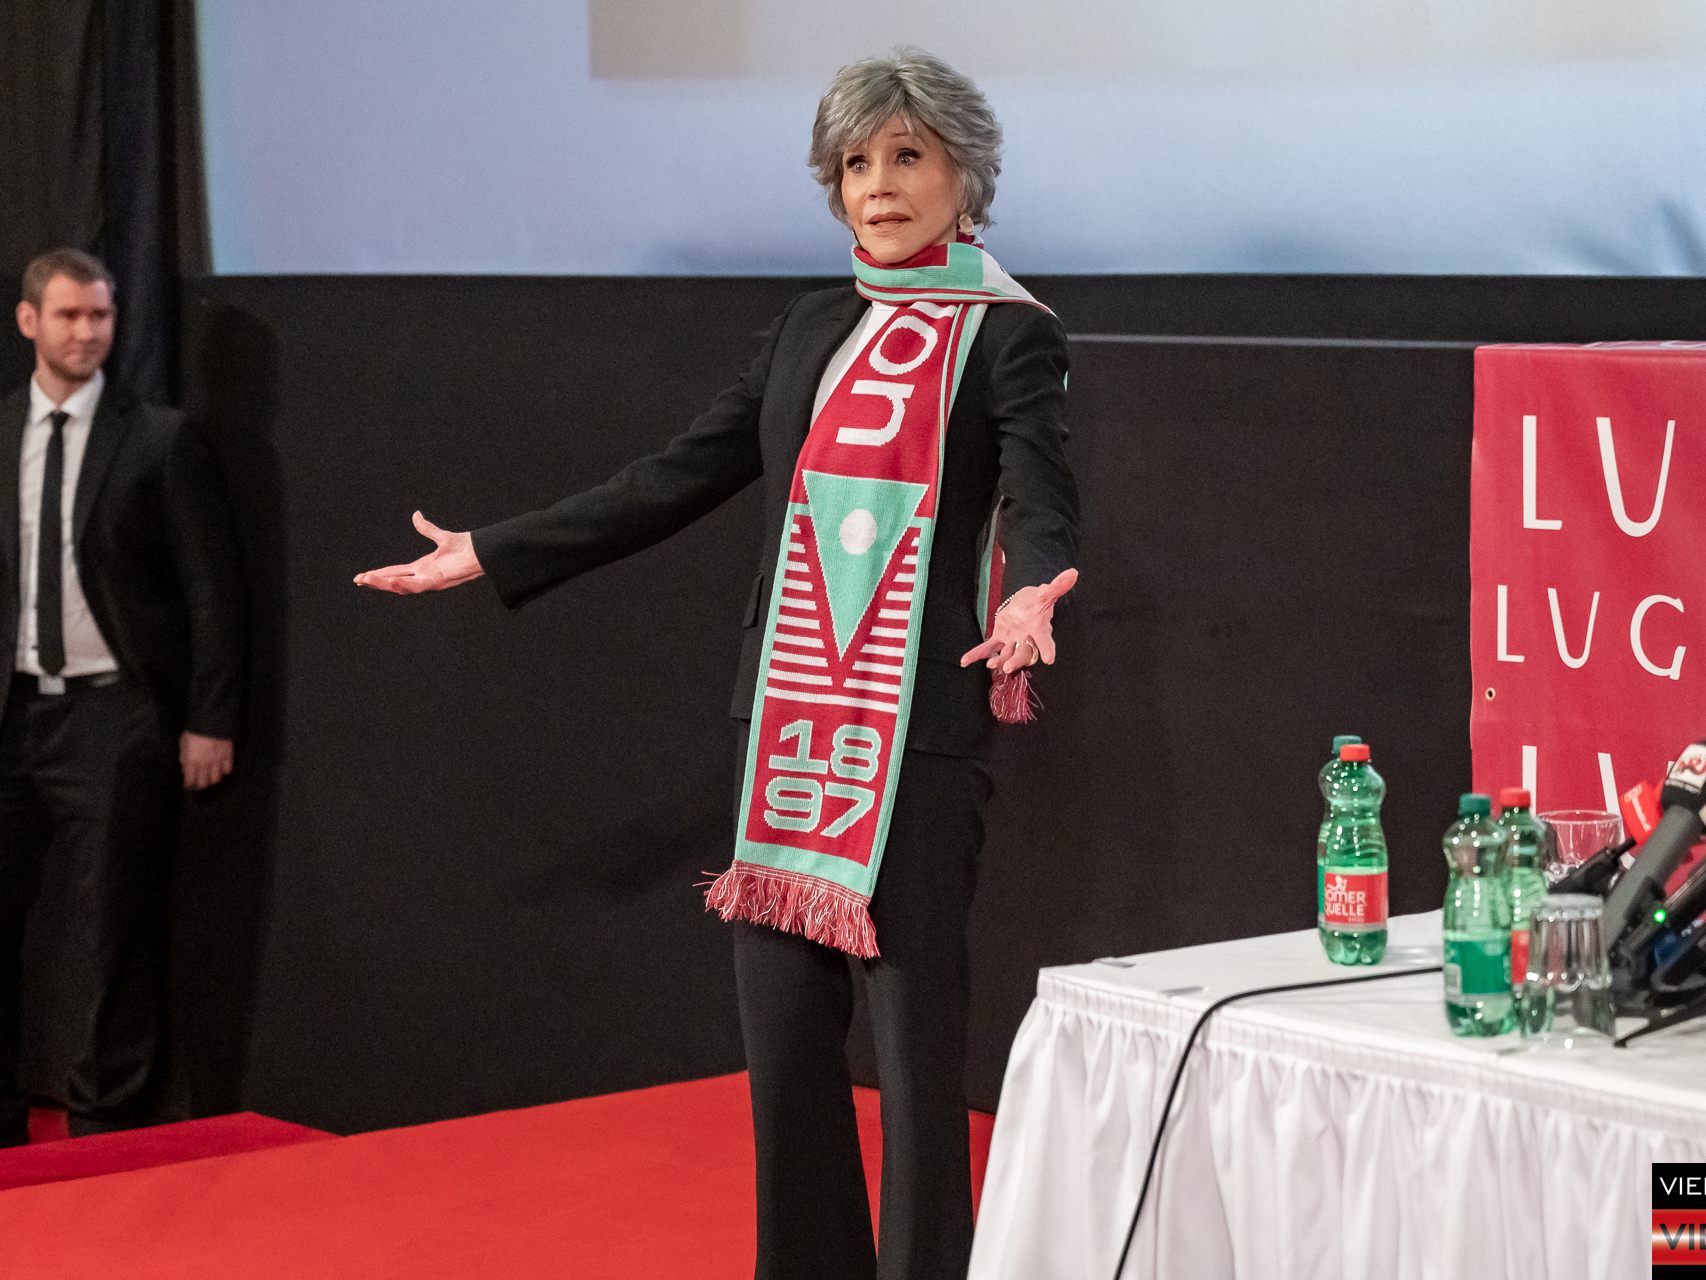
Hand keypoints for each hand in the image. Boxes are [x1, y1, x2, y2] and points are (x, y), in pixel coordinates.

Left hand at [181, 732, 234, 790]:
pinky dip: (224, 772)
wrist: (212, 720)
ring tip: (210, 779)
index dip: (188, 785)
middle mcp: (204, 764)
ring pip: (216, 779)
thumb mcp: (184, 743)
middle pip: (203, 783)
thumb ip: (184, 757)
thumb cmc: (195, 731)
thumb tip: (185, 768)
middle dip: (200, 785)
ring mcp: (217, 761)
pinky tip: (221, 770)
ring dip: (212, 780)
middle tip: (199, 784)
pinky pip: (227, 770)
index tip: (188, 785)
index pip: (190, 780)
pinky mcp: (228, 756)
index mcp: (191, 761)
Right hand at [354, 511, 484, 593]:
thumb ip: (426, 528)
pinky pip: (417, 586)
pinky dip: (403, 585)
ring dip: (383, 584)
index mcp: (422, 567)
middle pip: (394, 581)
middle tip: (358, 580)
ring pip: (401, 587)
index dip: (380, 574)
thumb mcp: (441, 536)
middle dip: (376, 581)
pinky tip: (390, 581)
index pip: (395, 572)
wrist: (480, 551)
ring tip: (367, 580)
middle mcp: (423, 576)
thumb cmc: (465, 547)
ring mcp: (430, 581)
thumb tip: (416, 515)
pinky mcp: (437, 581)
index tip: (363, 576)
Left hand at [959, 567, 1078, 674]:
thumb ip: (1057, 586)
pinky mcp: (999, 639)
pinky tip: (964, 661)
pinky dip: (976, 654)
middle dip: (1017, 660)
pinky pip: (988, 649)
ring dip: (999, 660)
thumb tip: (1073, 572)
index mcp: (1039, 629)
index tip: (1049, 659)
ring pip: (1006, 654)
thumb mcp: (1046, 593)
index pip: (1045, 640)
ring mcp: (1012, 641)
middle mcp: (1026, 639)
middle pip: (1023, 653)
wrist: (1027, 605)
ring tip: (992, 665)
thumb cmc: (1038, 602)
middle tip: (1009, 667)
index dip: (1047, 649)